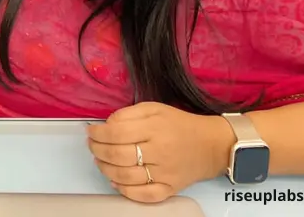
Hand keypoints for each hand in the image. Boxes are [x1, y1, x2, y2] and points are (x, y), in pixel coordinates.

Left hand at [86, 102, 234, 202]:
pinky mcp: (170, 188)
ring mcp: (165, 173)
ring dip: (105, 169)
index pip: (116, 133)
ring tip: (100, 161)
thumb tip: (107, 125)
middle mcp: (159, 152)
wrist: (213, 145)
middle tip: (92, 146)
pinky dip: (126, 191)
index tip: (91, 132)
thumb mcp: (154, 109)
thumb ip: (128, 114)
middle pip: (117, 156)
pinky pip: (144, 195)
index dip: (97, 134)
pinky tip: (116, 181)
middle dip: (97, 150)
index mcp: (154, 128)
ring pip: (125, 177)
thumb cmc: (180, 124)